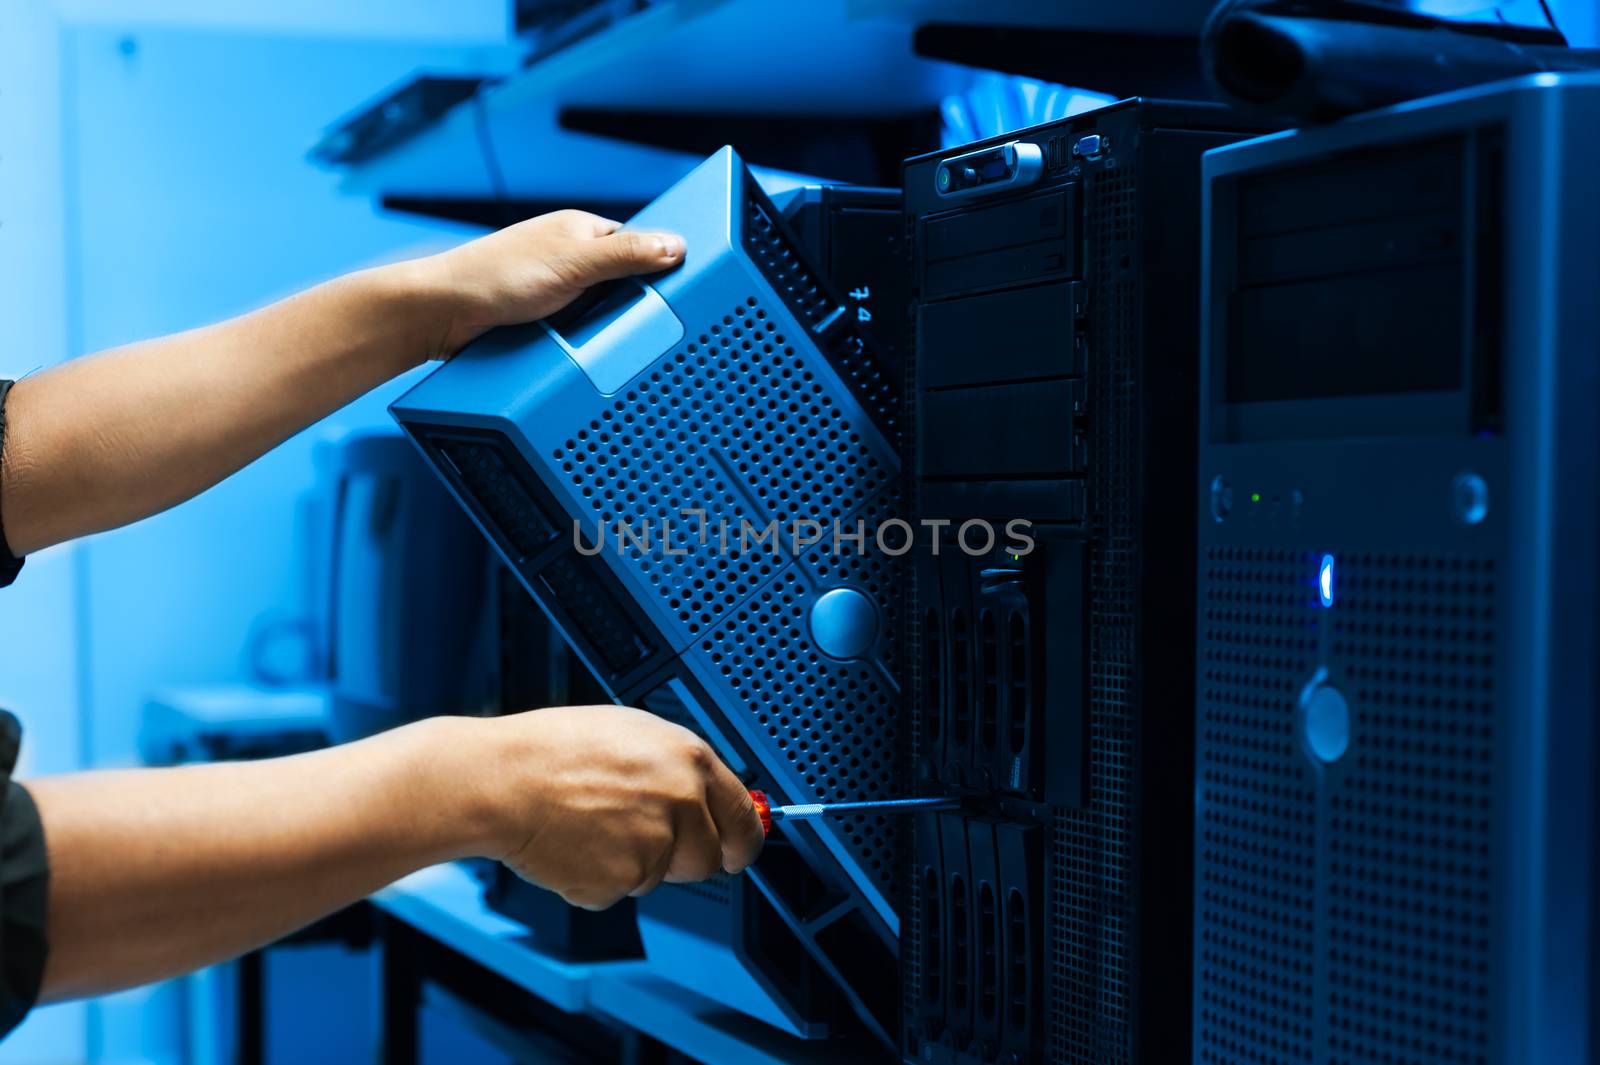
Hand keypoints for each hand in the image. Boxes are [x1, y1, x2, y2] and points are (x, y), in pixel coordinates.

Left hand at [422, 210, 685, 358]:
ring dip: (608, 328)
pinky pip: (582, 332)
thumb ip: (625, 255)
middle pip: (626, 282)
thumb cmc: (494, 275)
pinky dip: (587, 342)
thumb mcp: (573, 263)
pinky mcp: (547, 318)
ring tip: (614, 339)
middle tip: (649, 322)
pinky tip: (589, 350)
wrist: (444, 315)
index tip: (685, 287)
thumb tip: (675, 246)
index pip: (640, 245)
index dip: (660, 266)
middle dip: (635, 304)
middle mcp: (571, 257)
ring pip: (605, 311)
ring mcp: (559, 289)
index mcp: (582, 230)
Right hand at [467, 706, 763, 909]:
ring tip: (591, 825)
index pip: (742, 817)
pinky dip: (598, 878)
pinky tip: (575, 843)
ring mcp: (654, 844)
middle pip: (705, 858)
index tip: (736, 851)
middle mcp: (681, 801)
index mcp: (689, 760)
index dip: (740, 841)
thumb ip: (678, 768)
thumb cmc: (551, 751)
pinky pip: (620, 891)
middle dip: (678, 856)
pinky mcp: (622, 880)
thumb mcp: (633, 734)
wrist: (500, 781)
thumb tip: (704, 792)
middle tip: (633, 833)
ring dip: (633, 864)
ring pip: (659, 877)